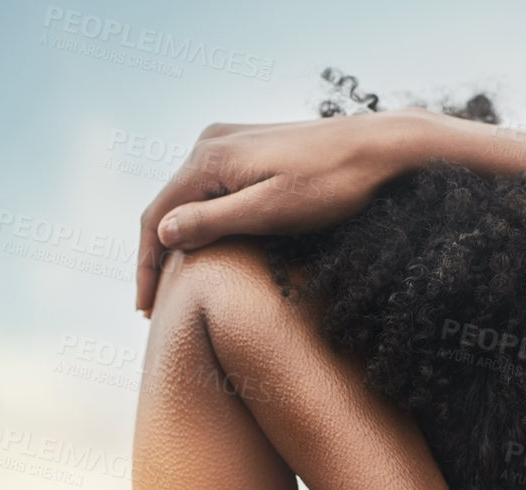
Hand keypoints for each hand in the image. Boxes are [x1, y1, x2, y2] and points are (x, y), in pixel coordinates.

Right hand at [136, 109, 428, 313]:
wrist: (381, 147)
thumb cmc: (334, 183)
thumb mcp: (272, 210)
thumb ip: (214, 221)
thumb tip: (162, 234)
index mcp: (209, 157)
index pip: (156, 216)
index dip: (147, 267)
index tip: (144, 311)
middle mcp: (211, 142)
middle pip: (167, 206)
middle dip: (157, 257)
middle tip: (152, 309)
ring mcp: (230, 142)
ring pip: (188, 198)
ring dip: (177, 241)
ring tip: (172, 287)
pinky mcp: (250, 149)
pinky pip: (211, 190)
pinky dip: (200, 222)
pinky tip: (203, 250)